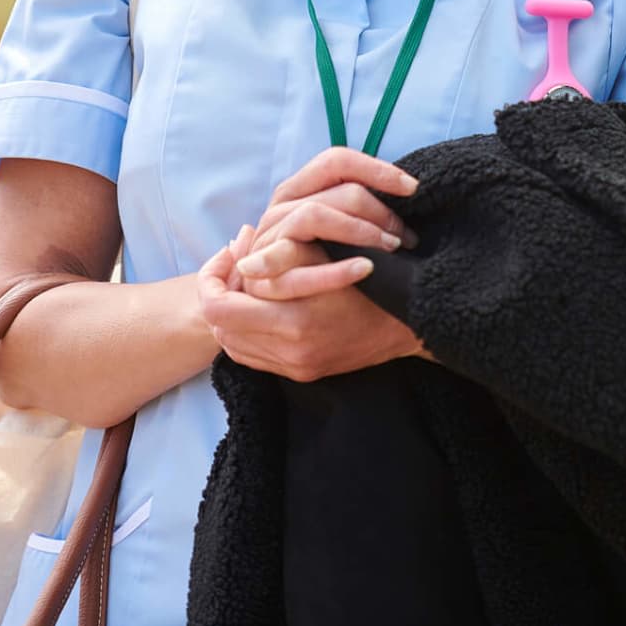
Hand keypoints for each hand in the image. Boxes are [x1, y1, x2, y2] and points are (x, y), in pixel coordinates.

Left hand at [198, 228, 425, 380]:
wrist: (413, 320)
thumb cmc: (374, 277)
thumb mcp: (329, 255)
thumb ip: (281, 254)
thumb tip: (241, 252)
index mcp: (294, 321)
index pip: (218, 308)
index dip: (212, 277)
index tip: (228, 253)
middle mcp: (290, 352)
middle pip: (220, 328)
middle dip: (220, 293)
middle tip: (233, 266)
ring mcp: (296, 367)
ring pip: (232, 345)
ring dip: (233, 314)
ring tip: (246, 286)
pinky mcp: (304, 374)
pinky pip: (254, 357)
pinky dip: (248, 333)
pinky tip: (261, 309)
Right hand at [236, 148, 418, 300]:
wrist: (297, 315)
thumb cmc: (324, 267)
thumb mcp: (337, 231)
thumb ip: (354, 206)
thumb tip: (406, 186)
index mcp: (297, 190)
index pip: (337, 161)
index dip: (377, 170)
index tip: (412, 188)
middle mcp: (280, 208)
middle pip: (338, 190)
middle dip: (380, 211)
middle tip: (408, 236)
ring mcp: (269, 239)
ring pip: (314, 215)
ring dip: (361, 230)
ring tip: (392, 247)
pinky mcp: (264, 275)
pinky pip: (299, 269)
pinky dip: (336, 270)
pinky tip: (367, 268)